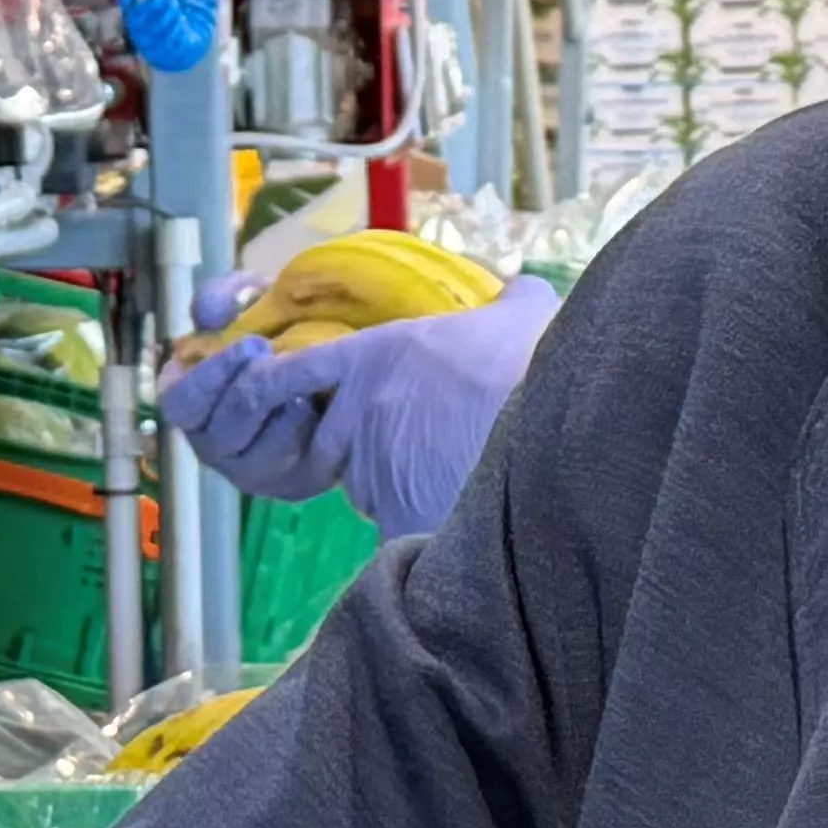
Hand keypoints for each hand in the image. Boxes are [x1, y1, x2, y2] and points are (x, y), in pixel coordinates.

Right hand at [156, 274, 351, 498]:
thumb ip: (224, 297)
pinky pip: (291, 472)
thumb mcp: (252, 301)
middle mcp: (211, 440)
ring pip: (254, 457)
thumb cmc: (279, 331)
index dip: (210, 378)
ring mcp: (248, 469)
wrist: (341, 363)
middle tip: (285, 361)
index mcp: (190, 399)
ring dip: (281, 417)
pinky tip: (322, 411)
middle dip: (252, 394)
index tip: (251, 345)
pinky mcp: (288, 485)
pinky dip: (307, 439)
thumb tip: (208, 312)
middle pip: (216, 435)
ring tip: (305, 388)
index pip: (179, 403)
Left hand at [158, 275, 554, 541]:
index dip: (282, 387)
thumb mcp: (520, 315)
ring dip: (391, 493)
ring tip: (444, 489)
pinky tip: (448, 531)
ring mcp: (370, 466)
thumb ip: (510, 299)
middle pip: (332, 444)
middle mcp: (356, 413)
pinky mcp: (394, 512)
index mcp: (370, 358)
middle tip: (414, 452)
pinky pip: (388, 532)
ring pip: (363, 489)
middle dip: (363, 453)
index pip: (293, 373)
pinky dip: (413, 538)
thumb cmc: (526, 361)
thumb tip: (522, 289)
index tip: (283, 398)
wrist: (545, 426)